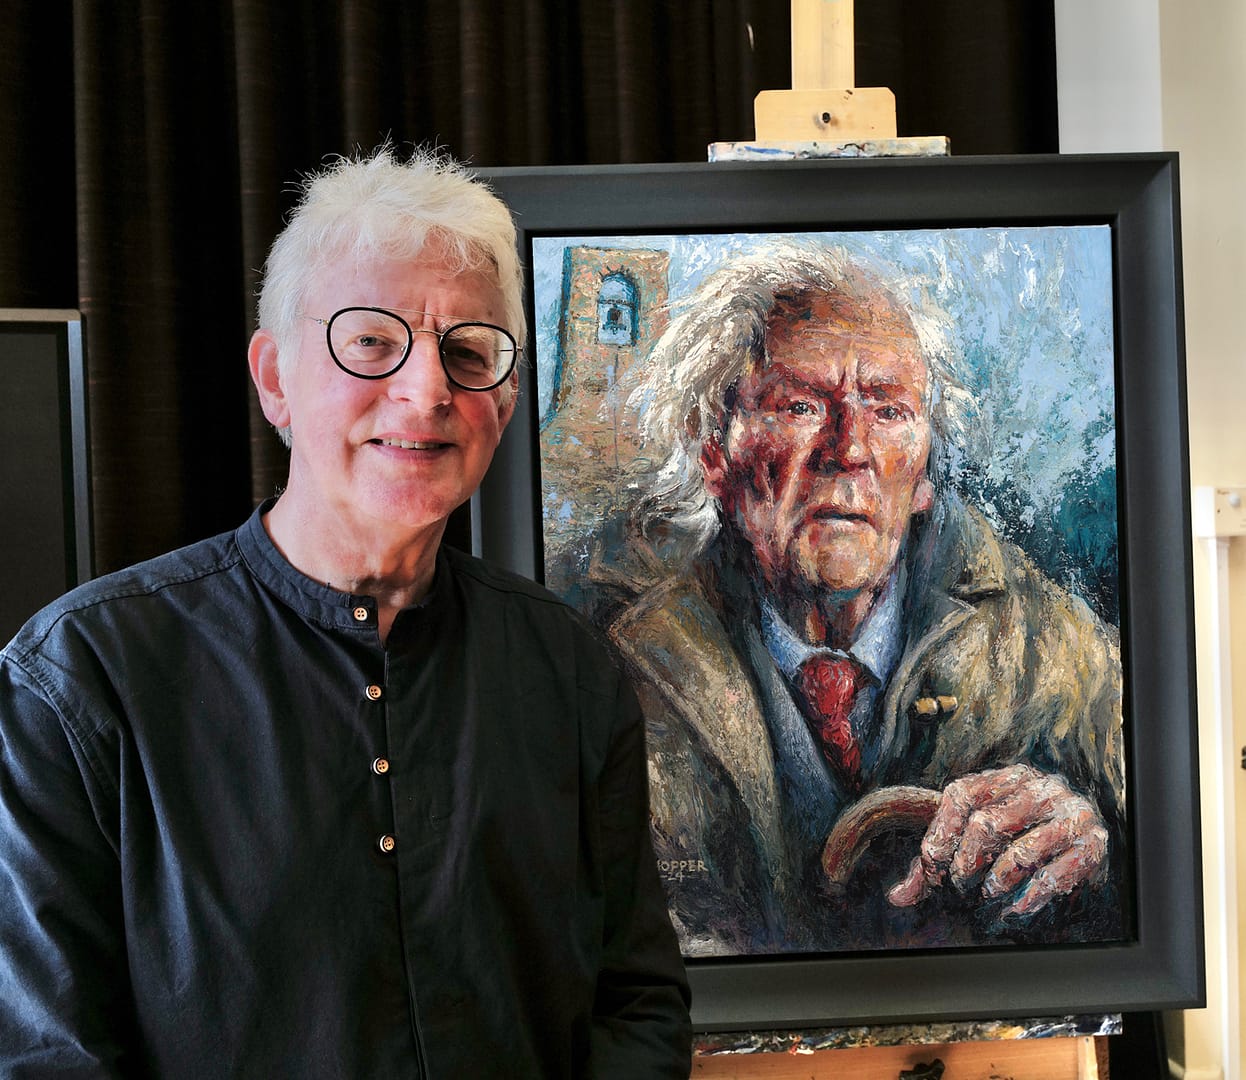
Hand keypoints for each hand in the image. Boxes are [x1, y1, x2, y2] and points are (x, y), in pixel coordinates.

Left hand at [886, 764, 1108, 915]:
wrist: (1079, 839)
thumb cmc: (1013, 837)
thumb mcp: (973, 837)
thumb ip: (934, 862)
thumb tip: (897, 897)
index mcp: (1005, 776)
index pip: (961, 795)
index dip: (940, 834)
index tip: (933, 867)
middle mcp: (1039, 787)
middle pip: (987, 824)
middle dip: (967, 863)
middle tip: (961, 885)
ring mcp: (1070, 813)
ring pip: (1022, 852)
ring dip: (997, 882)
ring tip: (987, 894)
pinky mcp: (1093, 845)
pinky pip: (1055, 876)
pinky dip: (1028, 898)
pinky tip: (1013, 909)